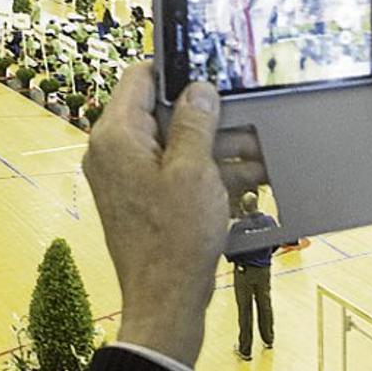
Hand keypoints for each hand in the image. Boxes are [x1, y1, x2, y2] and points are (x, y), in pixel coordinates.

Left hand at [83, 62, 261, 366]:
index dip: (176, 71)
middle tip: (245, 112)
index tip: (210, 70)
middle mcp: (113, 151)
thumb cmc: (175, 239)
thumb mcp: (194, 170)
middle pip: (160, 112)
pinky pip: (173, 171)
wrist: (164, 301)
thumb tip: (198, 88)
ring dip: (214, 145)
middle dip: (206, 114)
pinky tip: (249, 174)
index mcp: (116, 135)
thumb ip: (195, 122)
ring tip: (258, 147)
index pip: (140, 78)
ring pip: (173, 144)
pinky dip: (205, 170)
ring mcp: (125, 176)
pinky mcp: (141, 198)